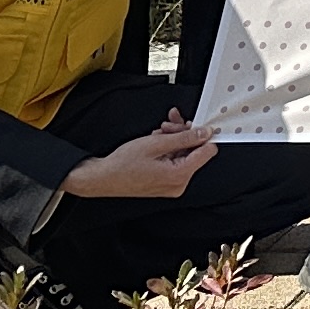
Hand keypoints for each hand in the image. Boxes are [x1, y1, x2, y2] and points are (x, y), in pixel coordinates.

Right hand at [63, 111, 215, 199]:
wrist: (102, 178)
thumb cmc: (122, 165)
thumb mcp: (156, 143)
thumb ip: (184, 137)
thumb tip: (204, 133)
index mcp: (179, 176)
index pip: (207, 152)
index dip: (203, 135)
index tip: (198, 123)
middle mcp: (178, 184)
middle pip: (193, 151)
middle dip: (182, 133)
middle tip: (169, 125)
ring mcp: (171, 184)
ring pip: (183, 153)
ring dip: (173, 138)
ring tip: (158, 132)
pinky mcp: (165, 182)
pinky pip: (174, 160)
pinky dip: (167, 147)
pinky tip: (156, 140)